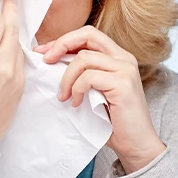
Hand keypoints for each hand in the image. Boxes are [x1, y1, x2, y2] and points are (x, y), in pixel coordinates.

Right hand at [0, 0, 24, 156]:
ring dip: (13, 31)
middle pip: (11, 28)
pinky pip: (20, 60)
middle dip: (10, 11)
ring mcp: (14, 76)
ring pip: (18, 43)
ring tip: (8, 21)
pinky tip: (7, 47)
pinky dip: (14, 50)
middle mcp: (0, 64)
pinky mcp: (21, 86)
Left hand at [35, 25, 165, 172]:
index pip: (88, 35)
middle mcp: (124, 58)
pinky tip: (76, 103)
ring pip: (84, 58)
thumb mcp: (92, 90)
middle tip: (46, 62)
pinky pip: (88, 77)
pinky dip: (76, 90)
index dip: (63, 40)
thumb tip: (49, 60)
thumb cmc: (111, 120)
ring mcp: (126, 69)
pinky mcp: (123, 84)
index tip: (43, 52)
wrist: (135, 144)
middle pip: (88, 34)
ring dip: (66, 78)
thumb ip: (80, 73)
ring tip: (64, 96)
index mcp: (117, 57)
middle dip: (61, 44)